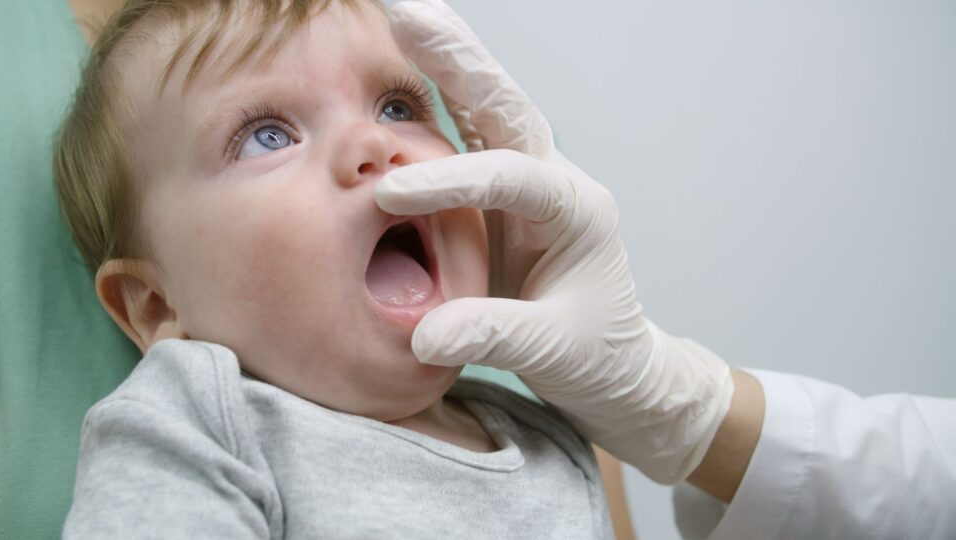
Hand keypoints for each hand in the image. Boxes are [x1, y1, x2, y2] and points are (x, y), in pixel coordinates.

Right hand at [378, 0, 734, 483]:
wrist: (615, 365)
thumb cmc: (595, 356)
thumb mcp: (550, 352)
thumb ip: (493, 336)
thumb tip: (426, 335)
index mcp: (576, 211)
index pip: (512, 177)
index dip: (451, 180)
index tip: (392, 196)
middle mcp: (554, 181)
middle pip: (503, 105)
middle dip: (455, 58)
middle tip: (403, 10)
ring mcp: (527, 182)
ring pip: (483, 105)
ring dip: (442, 58)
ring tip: (398, 11)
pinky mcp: (500, 194)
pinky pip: (465, 133)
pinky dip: (433, 93)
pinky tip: (402, 62)